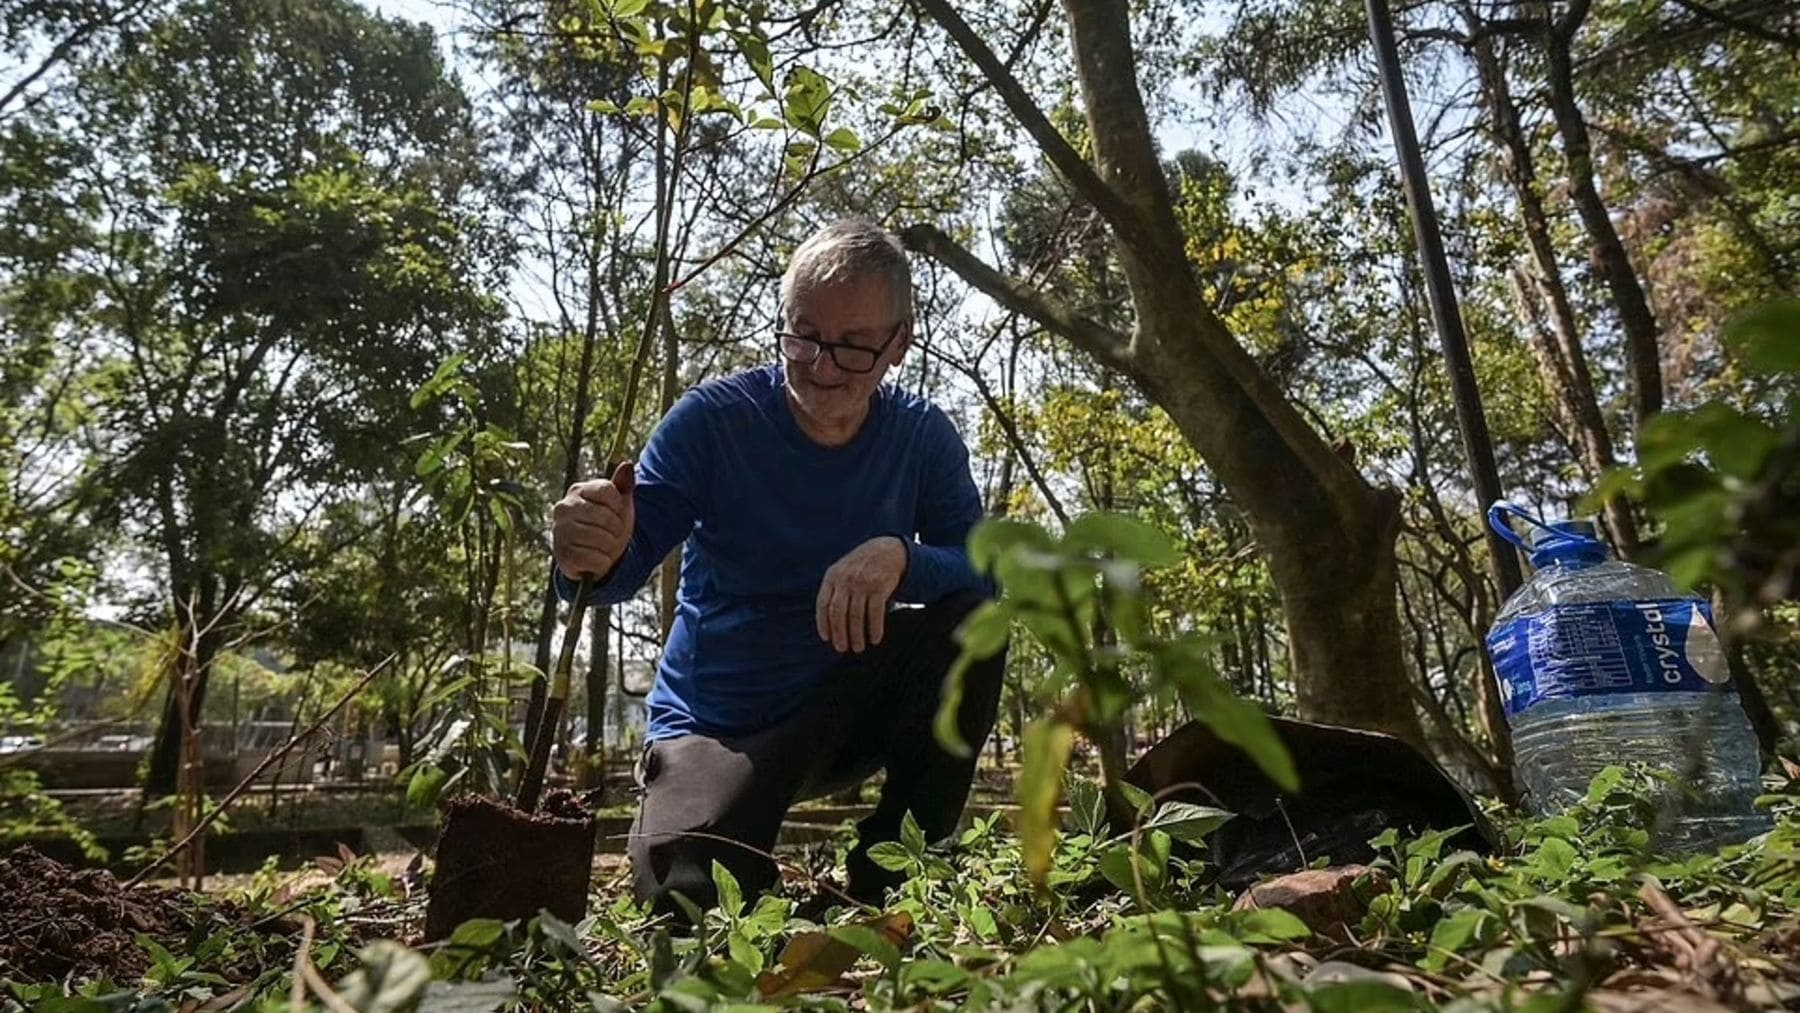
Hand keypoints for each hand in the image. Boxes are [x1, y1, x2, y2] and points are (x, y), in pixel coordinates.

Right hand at [551, 460, 634, 581]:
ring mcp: (560, 531)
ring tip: (606, 547)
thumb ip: (623, 485)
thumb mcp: (619, 505)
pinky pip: (593, 559)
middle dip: (617, 529)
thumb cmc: (609, 525)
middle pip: (605, 516)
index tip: (617, 513)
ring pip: (600, 538)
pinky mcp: (561, 555)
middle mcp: (563, 508)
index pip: (607, 490)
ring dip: (611, 547)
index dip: (619, 506)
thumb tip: (626, 464)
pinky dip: (603, 562)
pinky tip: (598, 560)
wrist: (596, 555)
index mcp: (577, 491)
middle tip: (613, 534)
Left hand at [816, 536, 906, 653]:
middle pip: (838, 612)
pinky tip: (875, 639)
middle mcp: (846, 579)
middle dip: (839, 633)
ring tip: (858, 648)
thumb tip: (829, 623)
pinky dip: (875, 629)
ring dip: (856, 635)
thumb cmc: (862, 567)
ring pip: (855, 615)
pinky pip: (875, 613)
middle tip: (842, 648)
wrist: (888, 550)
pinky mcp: (880, 586)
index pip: (823, 604)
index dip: (823, 623)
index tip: (827, 639)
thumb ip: (834, 590)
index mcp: (832, 576)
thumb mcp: (842, 571)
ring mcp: (862, 582)